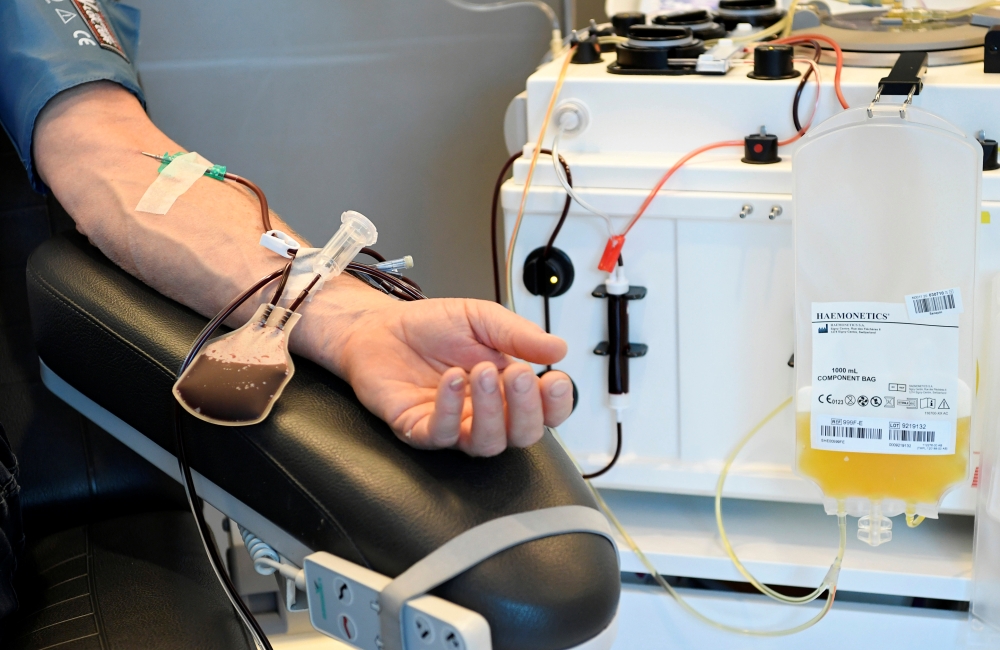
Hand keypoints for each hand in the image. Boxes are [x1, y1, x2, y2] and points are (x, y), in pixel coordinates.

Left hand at [339, 297, 573, 455]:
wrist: (380, 327)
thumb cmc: (431, 327)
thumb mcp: (481, 318)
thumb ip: (518, 333)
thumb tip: (559, 347)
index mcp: (507, 388)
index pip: (546, 413)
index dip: (557, 404)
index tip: (556, 380)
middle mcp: (484, 412)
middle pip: (522, 435)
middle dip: (526, 408)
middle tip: (517, 375)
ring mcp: (453, 425)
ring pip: (487, 443)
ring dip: (490, 411)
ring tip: (480, 372)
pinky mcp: (419, 429)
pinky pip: (442, 434)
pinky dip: (449, 409)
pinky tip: (451, 380)